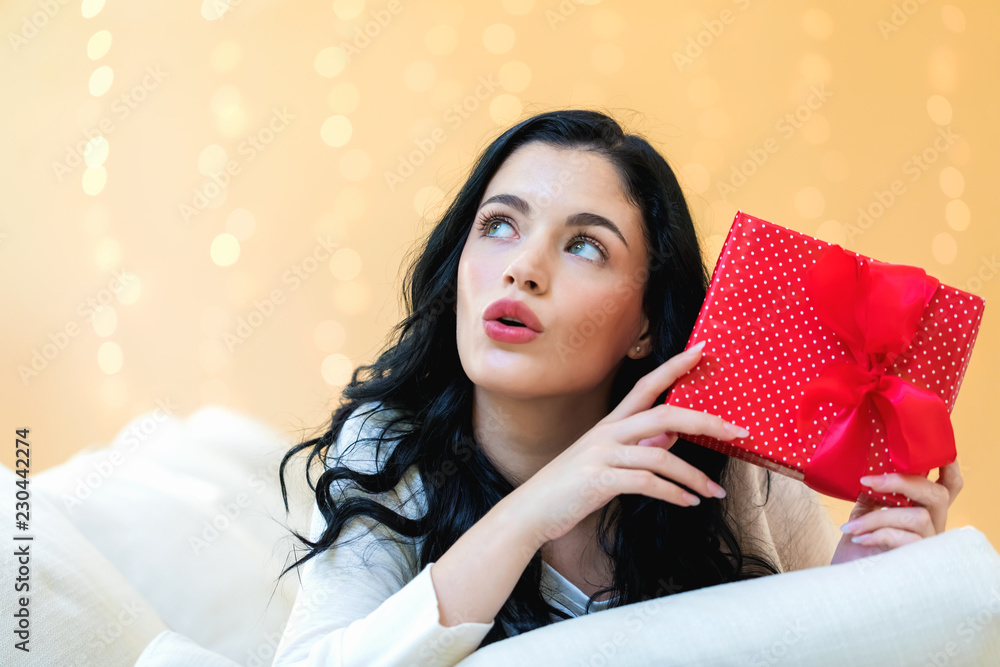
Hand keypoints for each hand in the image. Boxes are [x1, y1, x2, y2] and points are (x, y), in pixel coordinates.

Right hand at [511, 341, 748, 548]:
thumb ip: (640, 447)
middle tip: (737, 432)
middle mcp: (607, 433)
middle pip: (664, 414)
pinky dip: (673, 494)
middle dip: (705, 421)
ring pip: (661, 454)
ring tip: (713, 493)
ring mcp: (602, 455)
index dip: (675, 366)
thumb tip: (673, 437)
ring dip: (694, 475)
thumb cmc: (570, 487)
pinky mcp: (599, 480)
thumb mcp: (606, 461)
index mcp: (610, 424)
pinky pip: (647, 483)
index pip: (646, 384)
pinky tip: (687, 504)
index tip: (703, 350)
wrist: (530, 511)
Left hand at [830, 460, 963, 564]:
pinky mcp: (919, 561)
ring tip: (851, 527)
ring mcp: (929, 544)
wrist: (848, 580)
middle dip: (903, 482)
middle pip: (937, 495)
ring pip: (917, 517)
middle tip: (868, 481)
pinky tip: (858, 538)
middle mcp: (933, 525)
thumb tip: (871, 465)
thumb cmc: (858, 544)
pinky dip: (878, 535)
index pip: (947, 486)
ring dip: (878, 517)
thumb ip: (875, 491)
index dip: (948, 467)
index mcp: (923, 508)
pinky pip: (906, 540)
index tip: (937, 450)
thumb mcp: (865, 510)